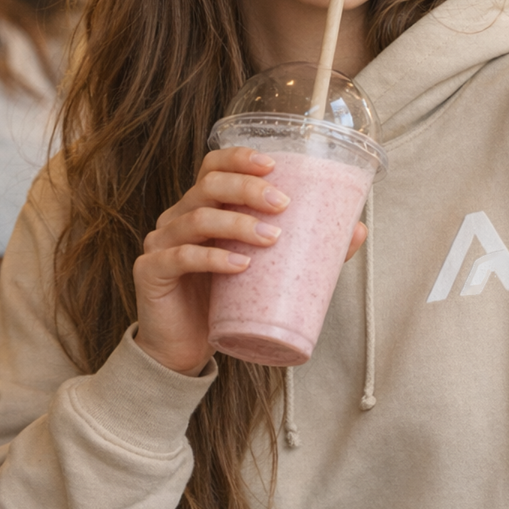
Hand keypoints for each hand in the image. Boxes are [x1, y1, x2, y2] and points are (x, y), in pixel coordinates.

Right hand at [133, 146, 366, 375]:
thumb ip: (303, 249)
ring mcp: (161, 243)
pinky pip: (181, 257)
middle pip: (207, 186)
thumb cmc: (222, 304)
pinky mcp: (152, 273)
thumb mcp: (263, 272)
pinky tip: (240, 265)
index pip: (213, 167)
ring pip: (197, 219)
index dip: (239, 158)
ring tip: (272, 238)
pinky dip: (213, 258)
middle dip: (247, 189)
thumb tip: (357, 230)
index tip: (274, 164)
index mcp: (201, 208)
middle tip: (282, 204)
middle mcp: (177, 218)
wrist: (183, 350)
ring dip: (237, 224)